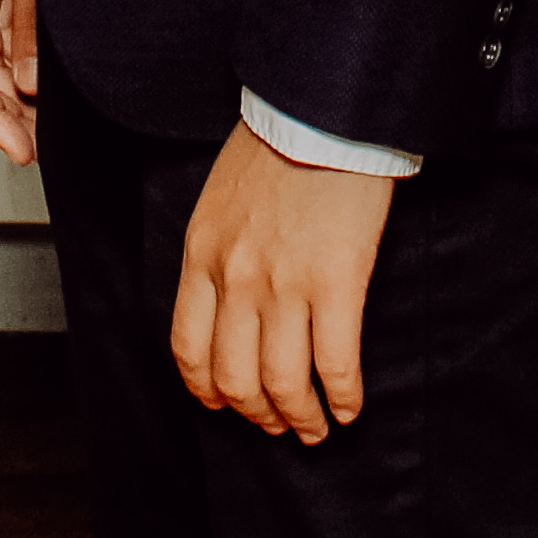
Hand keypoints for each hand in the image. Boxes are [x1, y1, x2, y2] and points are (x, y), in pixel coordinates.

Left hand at [172, 124, 395, 442]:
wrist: (323, 110)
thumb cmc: (278, 143)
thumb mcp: (220, 199)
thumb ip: (216, 252)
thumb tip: (229, 302)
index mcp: (202, 256)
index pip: (188, 350)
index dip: (208, 390)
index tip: (226, 404)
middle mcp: (236, 279)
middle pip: (236, 379)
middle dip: (258, 415)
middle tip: (280, 426)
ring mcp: (285, 284)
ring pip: (283, 383)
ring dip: (301, 418)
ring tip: (317, 427)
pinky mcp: (337, 281)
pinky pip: (336, 361)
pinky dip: (343, 395)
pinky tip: (349, 406)